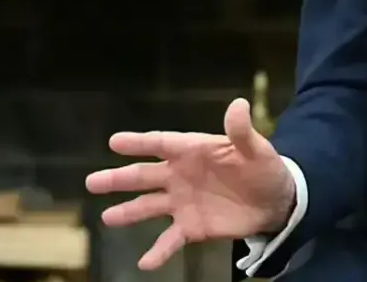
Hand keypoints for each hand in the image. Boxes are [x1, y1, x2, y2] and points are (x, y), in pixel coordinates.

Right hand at [85, 98, 295, 269]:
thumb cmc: (263, 168)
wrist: (275, 201)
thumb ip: (242, 132)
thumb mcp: (257, 149)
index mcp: (193, 150)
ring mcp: (182, 202)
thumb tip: (238, 104)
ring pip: (148, 206)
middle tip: (92, 182)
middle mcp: (180, 175)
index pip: (161, 143)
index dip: (139, 142)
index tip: (114, 142)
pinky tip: (144, 263)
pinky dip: (157, 252)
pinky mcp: (191, 227)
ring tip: (107, 217)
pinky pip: (169, 240)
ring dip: (128, 212)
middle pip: (144, 176)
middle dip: (118, 179)